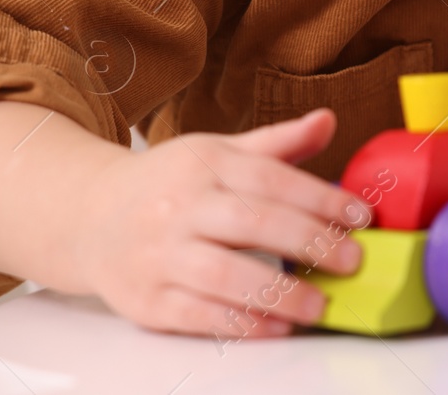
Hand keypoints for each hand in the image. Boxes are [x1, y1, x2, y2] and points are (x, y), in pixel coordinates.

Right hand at [72, 108, 365, 338]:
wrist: (87, 216)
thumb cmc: (168, 184)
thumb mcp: (218, 153)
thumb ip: (277, 144)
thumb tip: (328, 120)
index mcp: (205, 166)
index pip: (271, 179)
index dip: (320, 198)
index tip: (360, 217)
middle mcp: (180, 207)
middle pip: (252, 223)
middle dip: (309, 243)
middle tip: (352, 260)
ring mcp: (159, 255)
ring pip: (224, 275)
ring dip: (279, 292)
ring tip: (320, 303)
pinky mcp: (144, 300)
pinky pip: (196, 315)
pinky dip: (239, 324)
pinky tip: (276, 327)